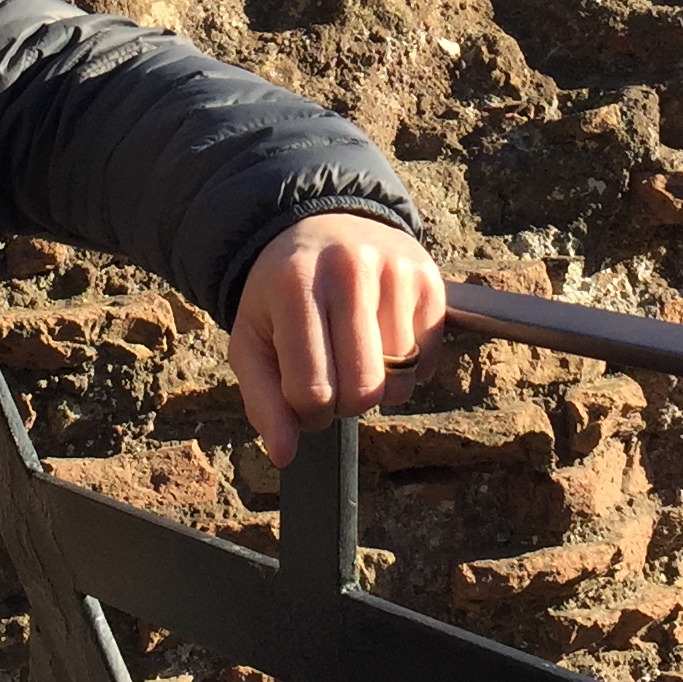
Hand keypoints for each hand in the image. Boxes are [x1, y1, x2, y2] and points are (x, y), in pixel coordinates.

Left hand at [229, 214, 445, 467]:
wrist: (324, 226)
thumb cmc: (283, 295)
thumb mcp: (252, 340)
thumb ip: (262, 401)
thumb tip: (284, 455)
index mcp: (294, 286)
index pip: (313, 391)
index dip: (307, 415)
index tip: (302, 398)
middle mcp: (348, 270)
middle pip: (362, 391)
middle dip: (345, 405)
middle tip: (331, 378)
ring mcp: (394, 271)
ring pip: (400, 381)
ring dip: (378, 388)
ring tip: (355, 355)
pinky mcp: (430, 278)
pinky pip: (428, 361)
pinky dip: (408, 369)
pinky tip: (384, 340)